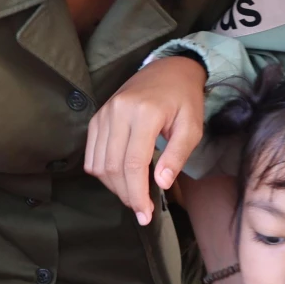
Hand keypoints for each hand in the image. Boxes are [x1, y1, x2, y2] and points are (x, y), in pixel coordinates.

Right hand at [84, 56, 206, 226]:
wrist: (169, 69)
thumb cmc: (184, 99)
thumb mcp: (192, 127)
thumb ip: (177, 155)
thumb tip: (161, 183)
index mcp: (144, 113)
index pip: (133, 164)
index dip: (137, 194)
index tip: (145, 214)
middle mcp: (118, 111)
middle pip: (113, 167)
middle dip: (126, 195)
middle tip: (141, 210)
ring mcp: (104, 113)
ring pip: (98, 164)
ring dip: (113, 186)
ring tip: (133, 195)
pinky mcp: (97, 117)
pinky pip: (92, 153)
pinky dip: (102, 173)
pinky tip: (121, 179)